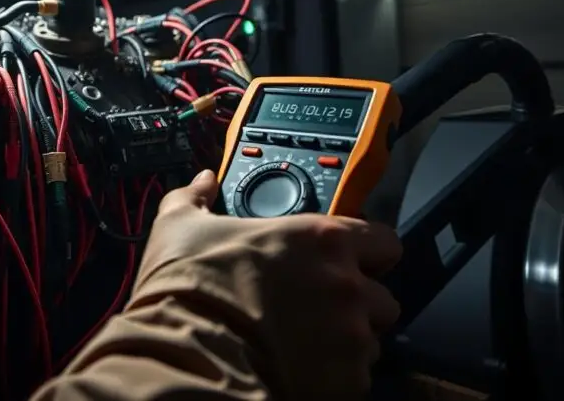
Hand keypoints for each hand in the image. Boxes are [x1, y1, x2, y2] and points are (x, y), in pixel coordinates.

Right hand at [133, 170, 401, 400]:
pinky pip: (354, 379)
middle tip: (321, 308)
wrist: (189, 355)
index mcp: (319, 239)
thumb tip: (202, 182)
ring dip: (346, 342)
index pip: (383, 240)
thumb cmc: (188, 289)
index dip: (369, 252)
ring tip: (306, 344)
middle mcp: (345, 285)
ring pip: (370, 341)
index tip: (350, 260)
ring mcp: (350, 336)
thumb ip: (196, 198)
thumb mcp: (180, 227)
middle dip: (359, 304)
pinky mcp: (345, 381)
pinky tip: (299, 369)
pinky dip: (334, 377)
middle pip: (383, 297)